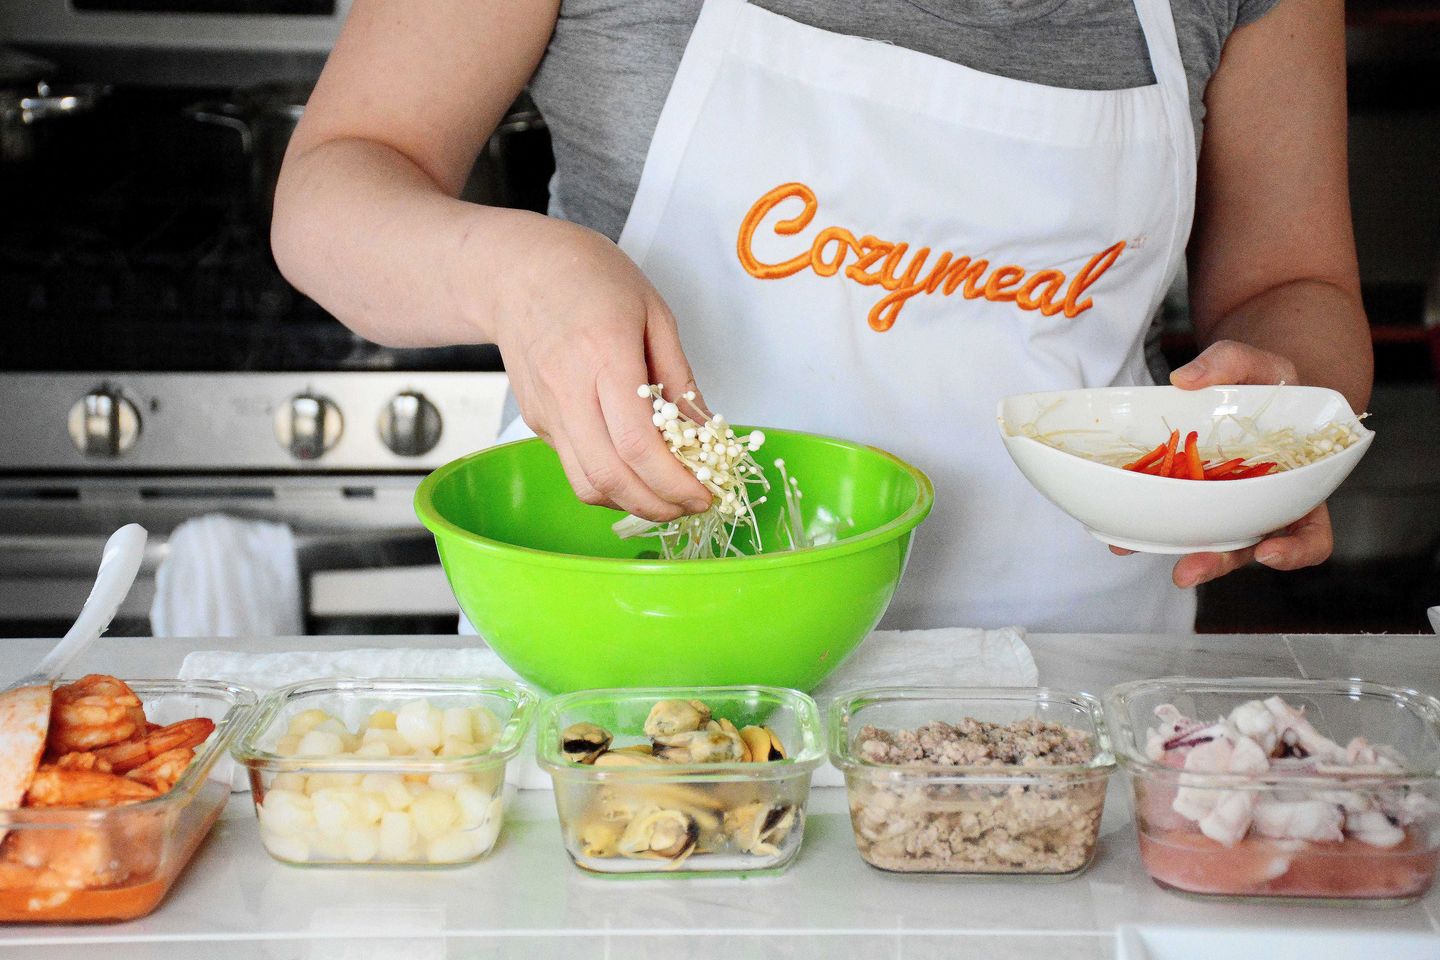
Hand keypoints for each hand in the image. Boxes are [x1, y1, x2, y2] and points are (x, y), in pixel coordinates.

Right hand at [491, 219, 710, 520]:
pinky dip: (609, 478)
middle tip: (690, 504)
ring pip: (586, 484)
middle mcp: (568, 391)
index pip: (637, 445)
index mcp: (604, 356)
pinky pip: (575, 464)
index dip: (674, 482)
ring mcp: (546, 411)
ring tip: (665, 493)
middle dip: (657, 505)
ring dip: (630, 502)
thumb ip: (679, 378)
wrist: (515, 271)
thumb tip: (705, 432)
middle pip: (609, 477)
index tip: (704, 494)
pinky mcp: (535, 421)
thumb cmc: (588, 278)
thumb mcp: (653, 313)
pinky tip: (634, 463)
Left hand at [1109, 339, 1334, 586]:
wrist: (1236, 387)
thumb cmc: (1263, 381)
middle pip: (1247, 550)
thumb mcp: (1259, 364)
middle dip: (1216, 563)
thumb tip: (1185, 379)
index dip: (1296, 551)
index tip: (1269, 551)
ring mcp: (1222, 510)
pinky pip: (1170, 520)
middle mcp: (1261, 509)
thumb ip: (1231, 363)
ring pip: (1202, 544)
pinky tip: (1117, 528)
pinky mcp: (1187, 502)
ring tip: (1132, 550)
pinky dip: (1145, 527)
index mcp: (1297, 487)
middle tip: (1188, 569)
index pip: (1310, 535)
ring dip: (1168, 552)